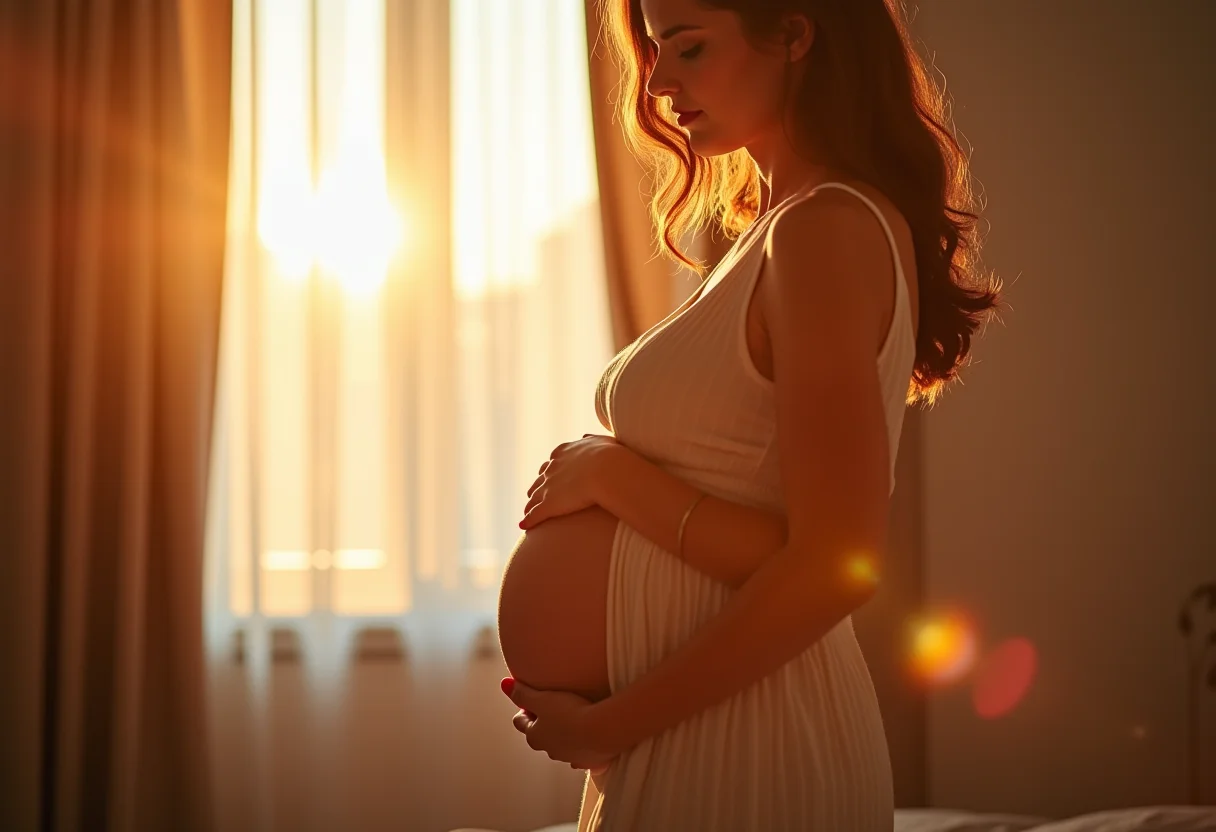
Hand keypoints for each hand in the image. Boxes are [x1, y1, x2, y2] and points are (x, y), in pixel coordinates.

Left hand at [502, 678, 617, 771]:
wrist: (601, 731)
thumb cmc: (568, 712)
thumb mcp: (542, 698)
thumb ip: (522, 693)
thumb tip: (504, 684)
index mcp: (534, 736)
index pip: (521, 722)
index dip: (524, 709)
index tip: (531, 700)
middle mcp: (549, 750)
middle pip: (540, 736)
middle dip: (543, 724)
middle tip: (552, 708)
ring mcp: (569, 757)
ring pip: (560, 746)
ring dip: (563, 735)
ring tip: (573, 720)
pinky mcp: (588, 761)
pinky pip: (581, 755)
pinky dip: (582, 748)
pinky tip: (588, 740)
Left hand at [520, 434, 621, 529]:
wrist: (607, 470)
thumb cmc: (611, 456)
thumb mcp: (602, 441)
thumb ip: (592, 440)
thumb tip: (586, 437)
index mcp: (564, 452)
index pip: (552, 461)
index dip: (550, 470)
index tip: (548, 474)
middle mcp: (552, 468)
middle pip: (540, 478)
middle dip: (538, 486)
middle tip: (534, 493)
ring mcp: (549, 486)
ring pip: (535, 496)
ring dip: (531, 503)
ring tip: (528, 510)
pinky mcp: (549, 504)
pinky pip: (535, 514)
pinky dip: (529, 520)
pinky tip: (524, 525)